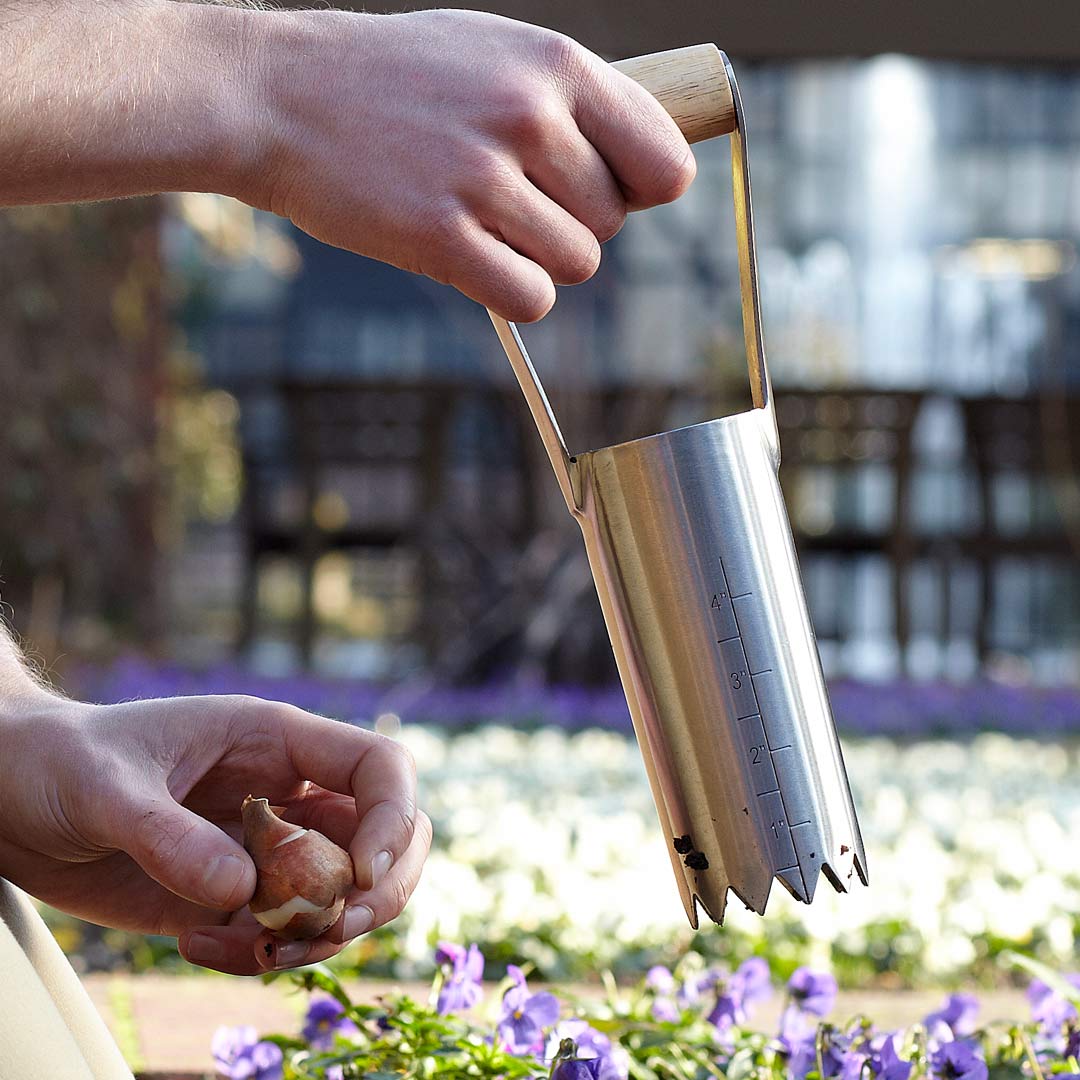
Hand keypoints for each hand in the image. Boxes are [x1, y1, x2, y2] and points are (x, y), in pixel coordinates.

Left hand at [0, 692, 429, 974]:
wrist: (13, 801)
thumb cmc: (61, 761)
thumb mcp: (107, 786)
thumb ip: (171, 835)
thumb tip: (245, 892)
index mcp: (277, 741)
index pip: (378, 767)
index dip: (391, 818)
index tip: (358, 876)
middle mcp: (289, 794)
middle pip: (389, 837)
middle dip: (380, 890)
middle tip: (330, 928)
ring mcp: (267, 849)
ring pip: (347, 894)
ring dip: (324, 934)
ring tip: (261, 954)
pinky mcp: (235, 898)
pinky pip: (283, 936)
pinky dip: (260, 957)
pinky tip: (192, 946)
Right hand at [242, 8, 695, 320]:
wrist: (280, 96)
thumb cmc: (396, 80)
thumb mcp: (494, 52)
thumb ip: (572, 103)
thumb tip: (650, 173)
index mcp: (554, 64)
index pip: (664, 162)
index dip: (644, 190)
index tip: (610, 193)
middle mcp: (528, 116)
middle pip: (613, 222)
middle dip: (572, 223)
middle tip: (514, 201)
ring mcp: (483, 179)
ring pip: (576, 264)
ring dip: (538, 259)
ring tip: (484, 222)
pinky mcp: (441, 238)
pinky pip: (531, 299)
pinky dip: (512, 293)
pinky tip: (473, 258)